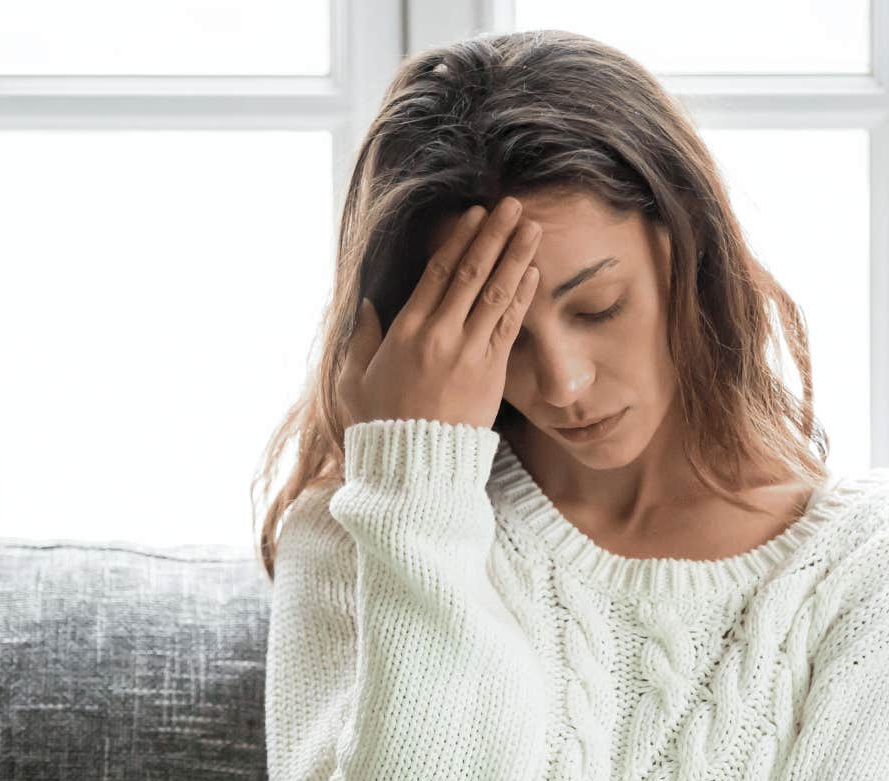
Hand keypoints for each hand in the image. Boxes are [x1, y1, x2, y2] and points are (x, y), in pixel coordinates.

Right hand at [338, 196, 543, 430]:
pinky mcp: (491, 373)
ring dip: (516, 256)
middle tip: (511, 205)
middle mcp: (439, 335)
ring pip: (495, 293)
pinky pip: (510, 326)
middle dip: (493, 235)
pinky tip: (533, 272)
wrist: (415, 467)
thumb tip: (366, 306)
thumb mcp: (355, 379)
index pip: (436, 273)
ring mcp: (468, 353)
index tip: (474, 215)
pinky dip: (522, 296)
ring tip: (532, 228)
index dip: (458, 240)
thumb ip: (362, 339)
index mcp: (405, 331)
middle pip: (470, 273)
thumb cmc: (382, 424)